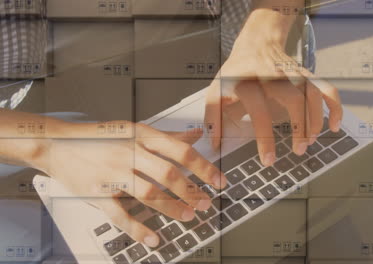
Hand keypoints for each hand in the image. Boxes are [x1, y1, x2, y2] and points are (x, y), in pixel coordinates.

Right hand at [34, 122, 226, 247]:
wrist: (57, 143)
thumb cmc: (99, 137)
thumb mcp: (134, 129)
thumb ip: (167, 134)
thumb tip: (196, 134)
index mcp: (141, 135)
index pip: (180, 150)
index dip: (204, 167)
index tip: (219, 180)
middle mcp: (129, 153)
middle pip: (168, 173)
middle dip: (192, 191)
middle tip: (206, 203)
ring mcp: (113, 173)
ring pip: (148, 193)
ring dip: (172, 208)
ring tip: (189, 216)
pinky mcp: (98, 193)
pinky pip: (120, 214)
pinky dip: (138, 229)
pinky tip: (154, 238)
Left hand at [205, 10, 342, 166]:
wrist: (256, 44)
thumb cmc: (236, 73)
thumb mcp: (217, 90)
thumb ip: (213, 117)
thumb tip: (215, 145)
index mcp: (248, 81)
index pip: (259, 111)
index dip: (264, 138)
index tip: (268, 160)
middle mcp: (273, 76)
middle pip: (292, 99)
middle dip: (299, 128)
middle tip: (298, 151)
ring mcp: (293, 74)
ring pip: (312, 95)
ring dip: (315, 120)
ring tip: (310, 142)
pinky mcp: (307, 75)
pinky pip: (327, 89)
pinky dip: (334, 107)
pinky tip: (334, 125)